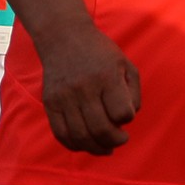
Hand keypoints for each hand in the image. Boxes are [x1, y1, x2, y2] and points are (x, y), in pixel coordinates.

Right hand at [35, 17, 140, 154]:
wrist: (63, 37)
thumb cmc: (100, 52)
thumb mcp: (125, 64)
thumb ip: (133, 93)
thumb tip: (127, 120)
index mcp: (106, 77)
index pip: (122, 113)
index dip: (127, 119)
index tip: (125, 114)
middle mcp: (84, 87)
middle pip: (101, 130)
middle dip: (115, 141)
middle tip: (120, 139)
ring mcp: (64, 96)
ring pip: (81, 136)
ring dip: (97, 148)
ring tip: (105, 147)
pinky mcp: (50, 102)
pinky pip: (61, 134)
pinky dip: (75, 145)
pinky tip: (85, 143)